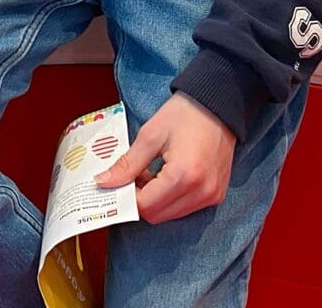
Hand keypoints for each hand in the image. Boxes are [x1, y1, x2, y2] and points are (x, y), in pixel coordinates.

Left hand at [95, 92, 234, 223]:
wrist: (217, 106)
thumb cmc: (184, 115)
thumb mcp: (150, 135)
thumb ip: (127, 164)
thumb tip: (104, 181)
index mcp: (184, 176)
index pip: (146, 206)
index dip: (126, 197)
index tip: (115, 183)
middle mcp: (202, 193)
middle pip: (158, 215)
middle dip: (139, 200)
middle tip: (130, 176)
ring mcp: (212, 197)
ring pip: (172, 214)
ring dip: (154, 200)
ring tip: (148, 173)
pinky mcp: (216, 195)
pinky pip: (186, 208)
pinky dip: (170, 199)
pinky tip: (164, 176)